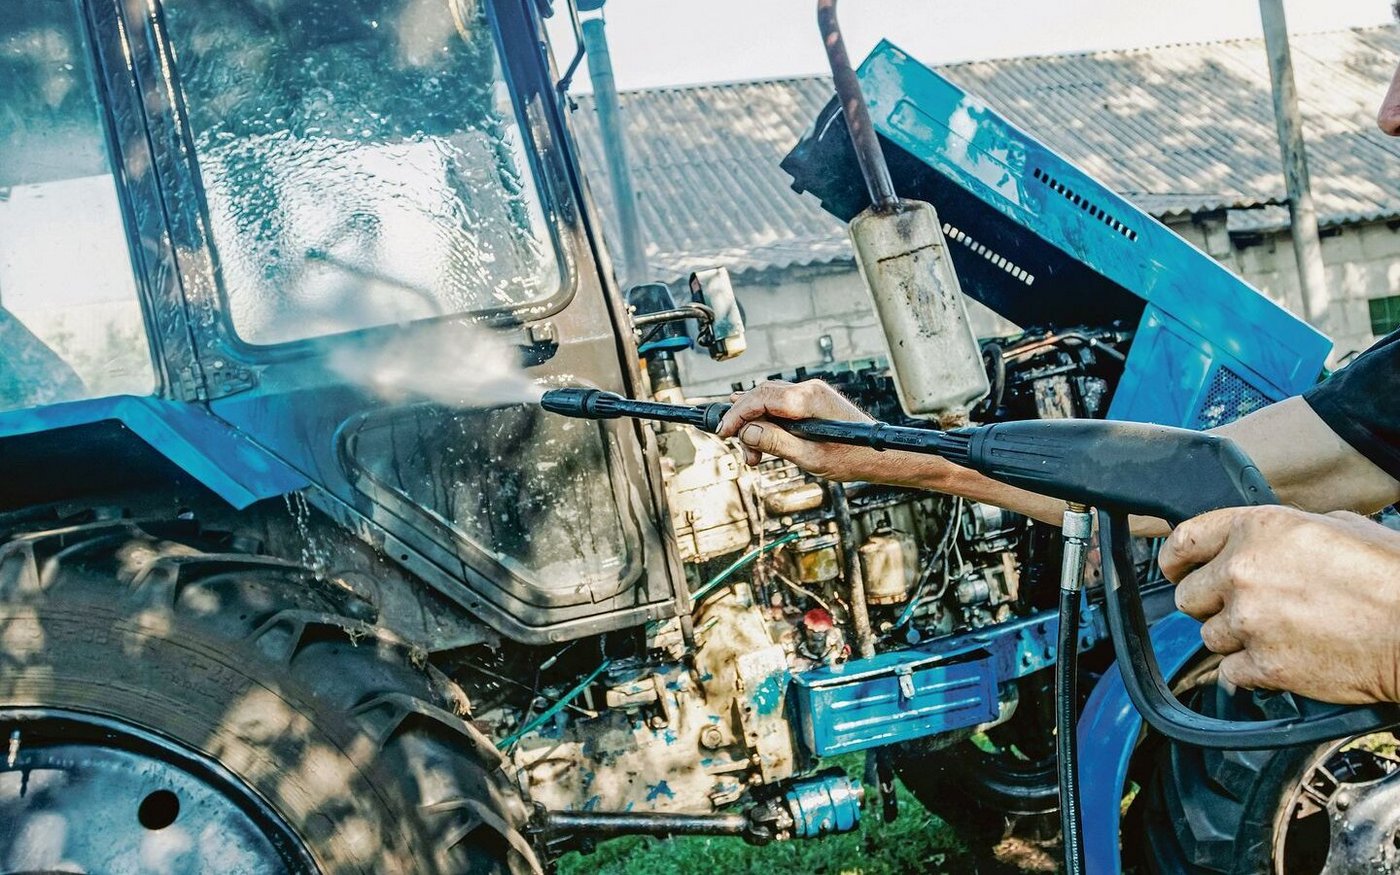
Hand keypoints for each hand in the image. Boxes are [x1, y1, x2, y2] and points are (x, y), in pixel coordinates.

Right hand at [716, 380, 883, 479]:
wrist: (878, 455)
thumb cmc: (852, 457)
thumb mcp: (808, 457)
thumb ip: (775, 442)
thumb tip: (747, 432)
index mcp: (808, 399)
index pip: (760, 398)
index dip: (737, 415)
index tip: (724, 432)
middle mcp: (809, 390)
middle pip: (761, 396)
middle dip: (745, 423)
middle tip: (743, 451)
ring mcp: (811, 394)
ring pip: (768, 401)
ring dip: (756, 425)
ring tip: (755, 455)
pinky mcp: (812, 402)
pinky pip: (781, 406)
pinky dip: (768, 422)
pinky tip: (761, 437)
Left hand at [1161, 505, 1399, 704]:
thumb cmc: (1392, 577)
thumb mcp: (1338, 526)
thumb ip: (1286, 531)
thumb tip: (1267, 537)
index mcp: (1257, 529)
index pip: (1184, 540)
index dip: (1175, 558)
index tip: (1175, 569)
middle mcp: (1243, 572)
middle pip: (1188, 596)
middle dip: (1211, 603)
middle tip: (1243, 608)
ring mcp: (1249, 620)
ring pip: (1209, 636)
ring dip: (1234, 638)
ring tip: (1277, 633)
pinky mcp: (1264, 664)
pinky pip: (1230, 671)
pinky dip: (1250, 671)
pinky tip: (1282, 659)